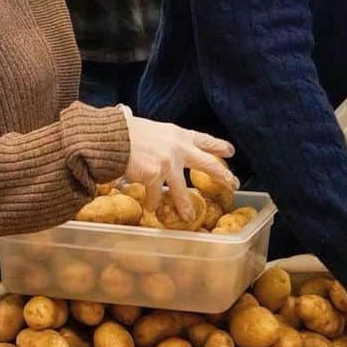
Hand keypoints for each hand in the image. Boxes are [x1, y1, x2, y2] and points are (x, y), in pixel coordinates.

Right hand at [120, 108, 237, 217]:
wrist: (113, 137)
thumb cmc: (128, 132)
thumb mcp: (154, 130)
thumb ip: (166, 141)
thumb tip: (166, 150)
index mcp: (179, 134)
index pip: (205, 140)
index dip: (219, 146)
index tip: (231, 152)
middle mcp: (179, 148)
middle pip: (208, 163)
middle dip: (223, 175)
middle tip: (233, 184)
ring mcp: (169, 163)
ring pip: (182, 190)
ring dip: (185, 205)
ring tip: (189, 216)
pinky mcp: (156, 176)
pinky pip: (157, 195)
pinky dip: (153, 203)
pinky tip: (152, 208)